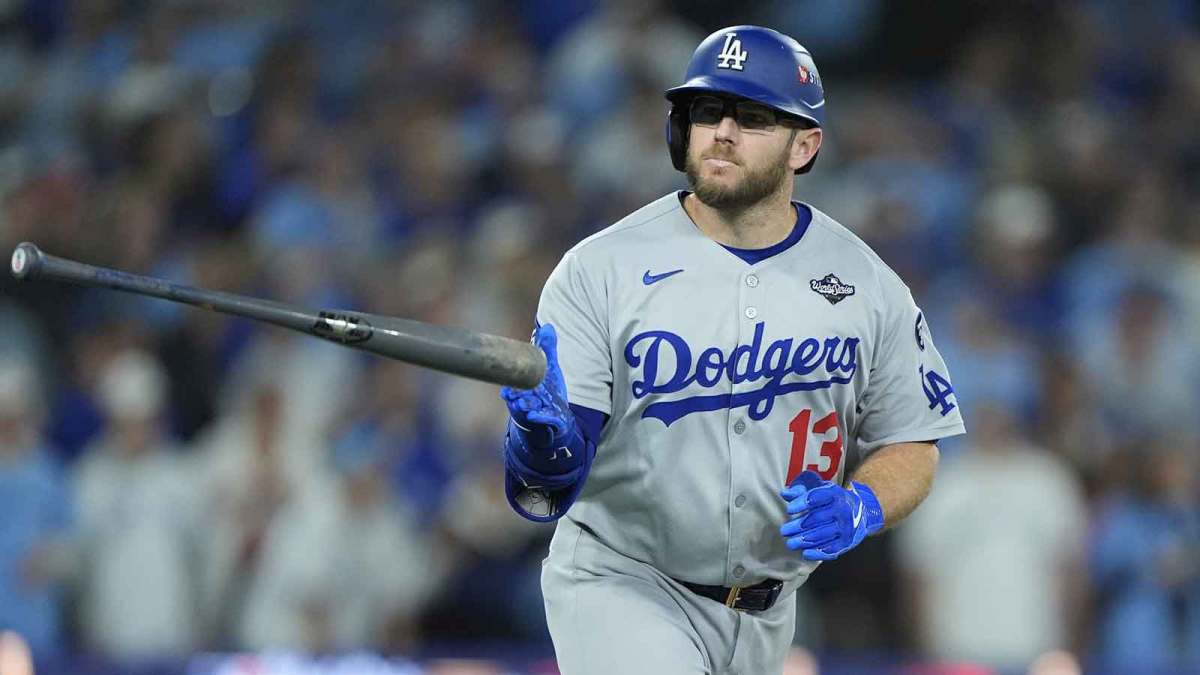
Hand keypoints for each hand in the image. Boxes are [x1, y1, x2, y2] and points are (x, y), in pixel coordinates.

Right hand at [500, 323, 571, 443]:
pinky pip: (540, 420)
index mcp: (520, 385)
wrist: (554, 416)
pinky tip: (535, 415)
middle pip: (515, 395)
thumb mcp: (548, 367)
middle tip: (514, 390)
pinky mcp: (544, 420)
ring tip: (525, 402)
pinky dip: (538, 417)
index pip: (511, 381)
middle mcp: (522, 399)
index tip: (506, 373)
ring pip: (524, 408)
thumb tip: (548, 326)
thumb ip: (547, 348)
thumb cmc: (547, 390)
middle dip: (515, 392)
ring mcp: (532, 411)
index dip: (509, 377)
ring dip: (524, 405)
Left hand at [780, 471, 883, 560]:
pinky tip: (805, 553)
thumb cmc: (833, 500)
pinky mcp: (847, 542)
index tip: (789, 509)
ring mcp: (845, 527)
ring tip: (790, 543)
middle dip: (798, 526)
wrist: (861, 513)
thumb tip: (785, 493)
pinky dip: (818, 552)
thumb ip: (801, 490)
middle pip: (817, 518)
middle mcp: (842, 510)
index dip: (803, 503)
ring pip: (822, 535)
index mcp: (834, 494)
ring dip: (804, 541)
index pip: (818, 497)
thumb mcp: (820, 490)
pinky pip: (832, 549)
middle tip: (784, 531)